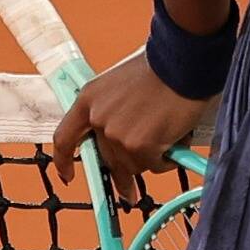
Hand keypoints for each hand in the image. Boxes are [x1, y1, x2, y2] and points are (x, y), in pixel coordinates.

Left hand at [51, 50, 209, 194]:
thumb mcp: (124, 82)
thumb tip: (123, 136)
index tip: (68, 175)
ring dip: (151, 158)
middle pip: (107, 158)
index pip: (64, 138)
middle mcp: (98, 119)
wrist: (186, 60)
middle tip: (129, 190)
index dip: (64, 161)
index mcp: (89, 99)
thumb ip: (114, 108)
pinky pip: (155, 164)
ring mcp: (117, 134)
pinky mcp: (139, 146)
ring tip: (171, 137)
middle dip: (121, 171)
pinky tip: (178, 140)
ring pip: (133, 164)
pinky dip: (167, 158)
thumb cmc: (164, 65)